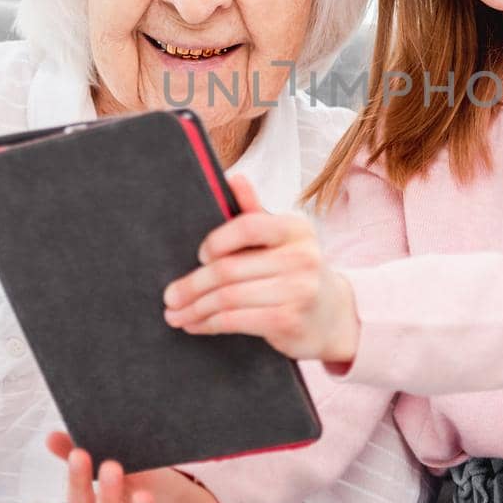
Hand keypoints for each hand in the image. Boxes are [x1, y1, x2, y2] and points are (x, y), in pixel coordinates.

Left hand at [161, 174, 359, 362]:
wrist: (333, 316)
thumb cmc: (296, 272)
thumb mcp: (281, 240)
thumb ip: (254, 211)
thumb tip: (233, 177)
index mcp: (296, 228)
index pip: (248, 226)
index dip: (216, 241)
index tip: (198, 256)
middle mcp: (302, 256)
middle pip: (230, 268)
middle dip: (192, 285)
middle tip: (169, 296)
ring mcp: (299, 290)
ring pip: (228, 297)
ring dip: (195, 308)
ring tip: (175, 314)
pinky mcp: (290, 321)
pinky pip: (235, 321)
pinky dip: (208, 324)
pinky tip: (196, 325)